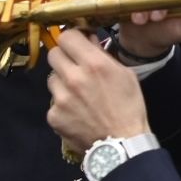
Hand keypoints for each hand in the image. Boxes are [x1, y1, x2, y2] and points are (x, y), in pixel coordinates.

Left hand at [46, 31, 150, 150]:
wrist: (121, 143)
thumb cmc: (129, 106)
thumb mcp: (125, 74)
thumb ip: (103, 55)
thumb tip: (87, 40)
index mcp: (94, 64)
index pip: (67, 36)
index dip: (72, 38)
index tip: (77, 43)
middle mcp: (73, 78)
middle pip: (53, 53)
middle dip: (64, 56)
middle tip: (75, 65)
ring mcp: (60, 98)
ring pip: (51, 77)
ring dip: (62, 80)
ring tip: (78, 93)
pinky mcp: (53, 115)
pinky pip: (53, 101)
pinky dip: (62, 103)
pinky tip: (77, 111)